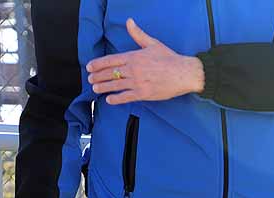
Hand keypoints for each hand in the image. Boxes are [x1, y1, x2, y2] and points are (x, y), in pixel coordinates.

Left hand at [87, 19, 205, 104]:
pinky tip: (109, 100)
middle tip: (89, 79)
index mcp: (134, 57)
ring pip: (115, 85)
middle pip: (110, 73)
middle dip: (97, 76)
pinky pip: (126, 97)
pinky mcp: (144, 93)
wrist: (183, 73)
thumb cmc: (169, 58)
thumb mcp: (152, 43)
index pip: (111, 60)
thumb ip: (138, 34)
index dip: (98, 64)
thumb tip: (129, 22)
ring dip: (103, 87)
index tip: (90, 66)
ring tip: (95, 88)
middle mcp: (133, 70)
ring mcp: (138, 82)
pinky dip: (116, 99)